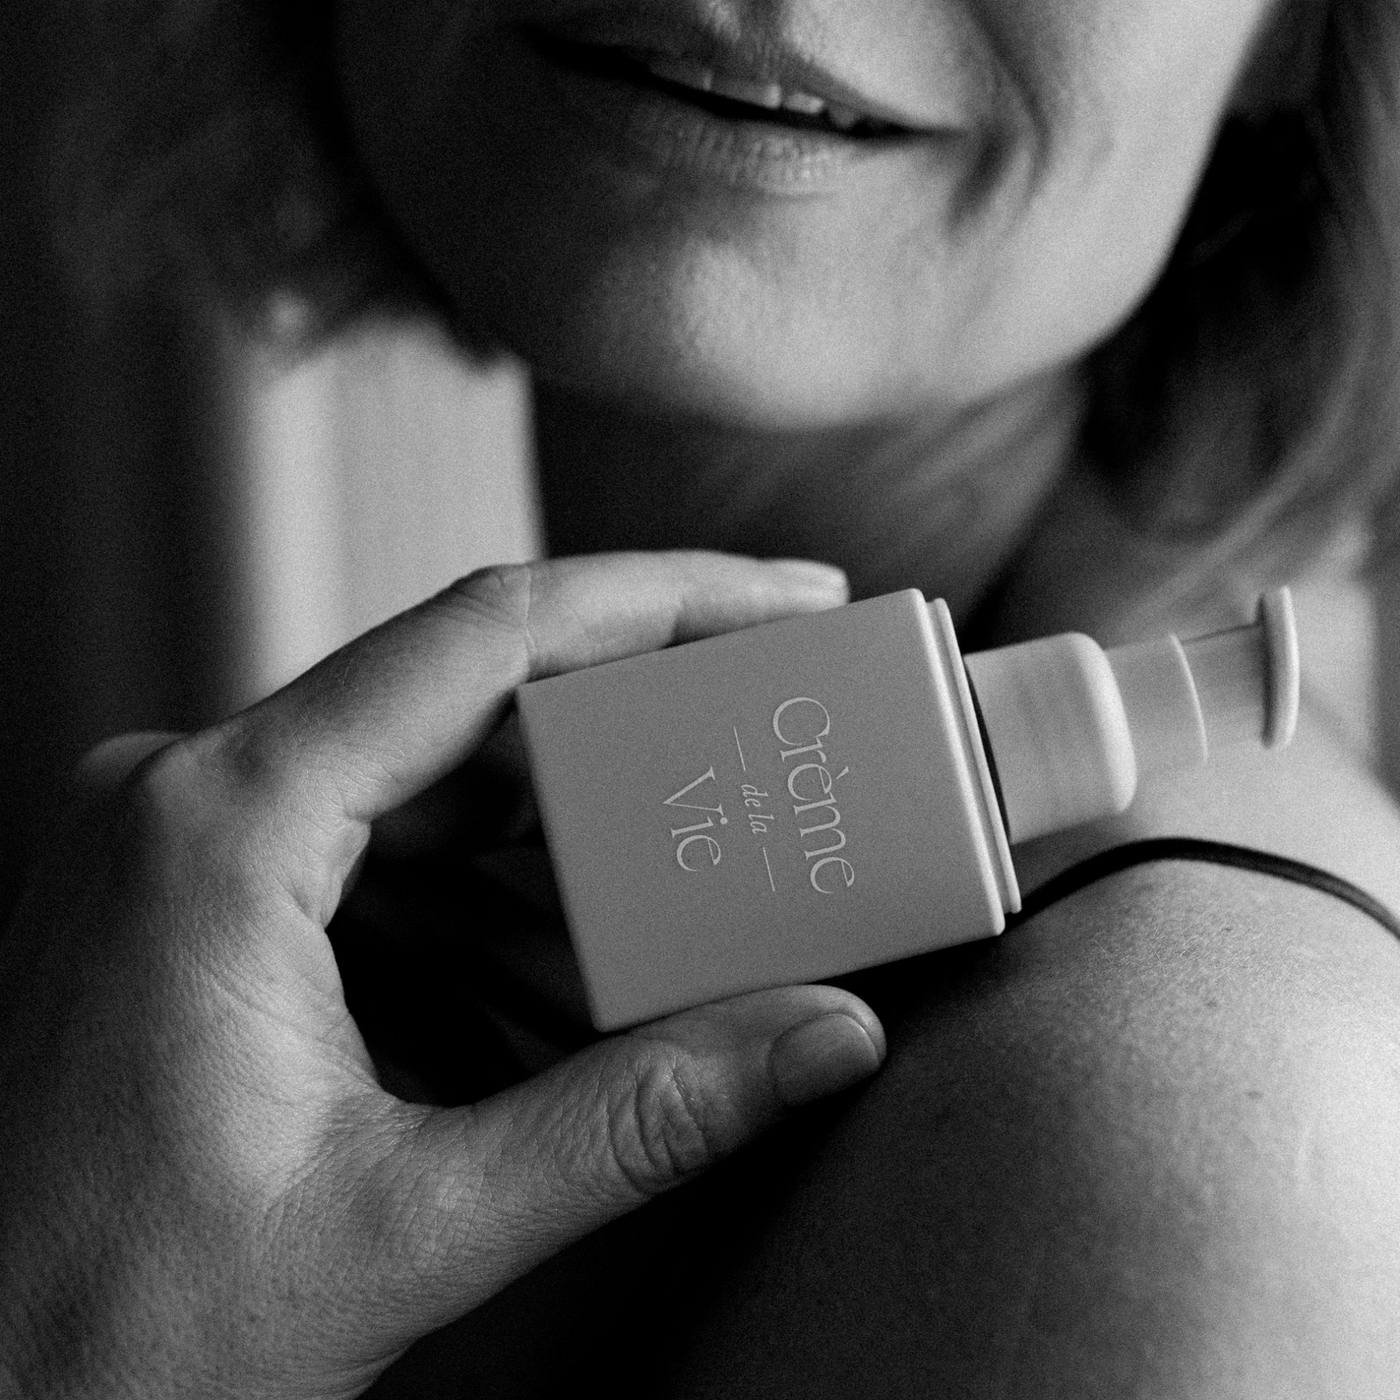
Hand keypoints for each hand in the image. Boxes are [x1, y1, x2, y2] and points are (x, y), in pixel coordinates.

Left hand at [0, 553, 885, 1399]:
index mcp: (223, 826)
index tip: (790, 596)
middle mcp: (191, 797)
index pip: (488, 634)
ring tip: (667, 964)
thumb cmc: (109, 1337)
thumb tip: (820, 1036)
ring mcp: (187, 845)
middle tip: (769, 785)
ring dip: (560, 875)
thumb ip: (635, 1121)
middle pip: (473, 715)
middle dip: (631, 764)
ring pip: (434, 802)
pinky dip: (483, 924)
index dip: (664, 597)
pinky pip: (382, 867)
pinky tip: (546, 1018)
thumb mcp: (408, 1228)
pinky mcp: (199, 901)